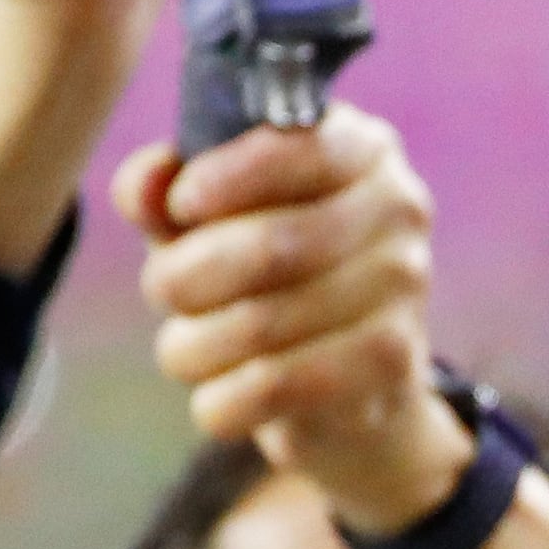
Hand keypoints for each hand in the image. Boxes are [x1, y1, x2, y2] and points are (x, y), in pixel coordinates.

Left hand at [118, 107, 467, 531]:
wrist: (349, 384)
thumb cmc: (270, 277)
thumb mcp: (212, 223)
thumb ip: (167, 193)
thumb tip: (143, 186)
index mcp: (361, 148)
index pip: (300, 147)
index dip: (227, 177)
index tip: (180, 207)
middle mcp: (398, 208)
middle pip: (272, 245)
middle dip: (188, 275)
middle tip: (161, 290)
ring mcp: (405, 285)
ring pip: (265, 322)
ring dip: (194, 346)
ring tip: (182, 351)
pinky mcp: (394, 360)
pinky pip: (280, 384)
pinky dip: (223, 401)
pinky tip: (212, 401)